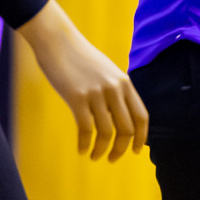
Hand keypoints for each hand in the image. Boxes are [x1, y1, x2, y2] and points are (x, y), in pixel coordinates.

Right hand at [16, 0, 147, 161]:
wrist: (57, 40)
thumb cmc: (79, 57)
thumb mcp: (105, 71)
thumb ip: (115, 90)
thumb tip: (119, 116)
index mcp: (124, 82)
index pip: (141, 116)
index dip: (141, 137)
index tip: (136, 151)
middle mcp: (114, 88)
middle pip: (126, 129)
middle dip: (121, 149)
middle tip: (112, 158)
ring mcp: (96, 92)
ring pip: (107, 132)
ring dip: (102, 150)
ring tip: (94, 156)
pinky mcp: (77, 97)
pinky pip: (86, 129)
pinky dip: (85, 144)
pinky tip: (81, 149)